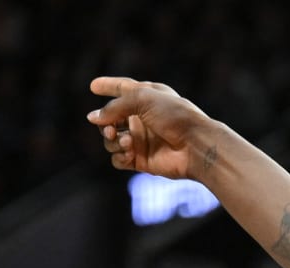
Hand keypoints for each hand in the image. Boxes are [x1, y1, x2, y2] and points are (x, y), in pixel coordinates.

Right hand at [86, 77, 210, 178]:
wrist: (196, 145)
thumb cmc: (175, 116)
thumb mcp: (142, 99)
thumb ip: (114, 107)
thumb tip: (93, 118)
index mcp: (146, 98)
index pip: (123, 89)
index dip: (108, 86)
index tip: (94, 85)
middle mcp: (142, 119)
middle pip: (110, 120)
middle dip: (105, 124)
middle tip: (111, 130)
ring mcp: (141, 140)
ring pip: (111, 140)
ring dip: (112, 141)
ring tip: (127, 142)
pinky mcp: (142, 160)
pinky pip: (118, 159)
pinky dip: (119, 156)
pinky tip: (129, 154)